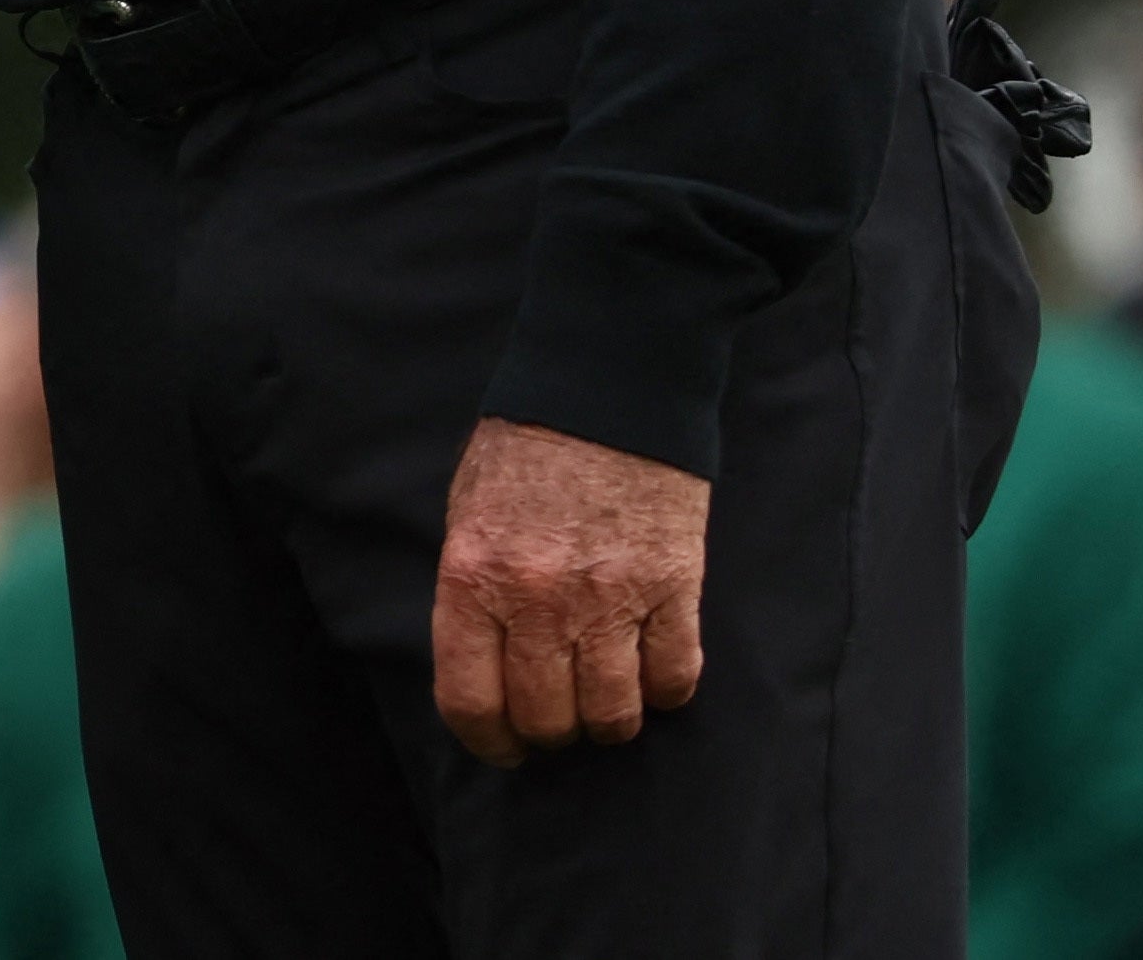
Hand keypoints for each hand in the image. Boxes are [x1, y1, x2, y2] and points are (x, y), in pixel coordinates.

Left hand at [431, 416, 707, 764]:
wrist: (604, 394)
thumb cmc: (525, 453)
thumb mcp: (467, 515)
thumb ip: (473, 593)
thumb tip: (484, 669)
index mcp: (473, 577)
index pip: (471, 699)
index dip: (488, 742)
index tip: (503, 748)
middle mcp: (539, 598)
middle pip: (548, 718)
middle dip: (550, 733)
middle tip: (557, 719)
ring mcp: (611, 597)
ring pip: (614, 714)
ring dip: (608, 721)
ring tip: (603, 700)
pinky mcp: (674, 589)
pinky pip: (674, 679)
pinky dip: (664, 691)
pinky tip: (650, 672)